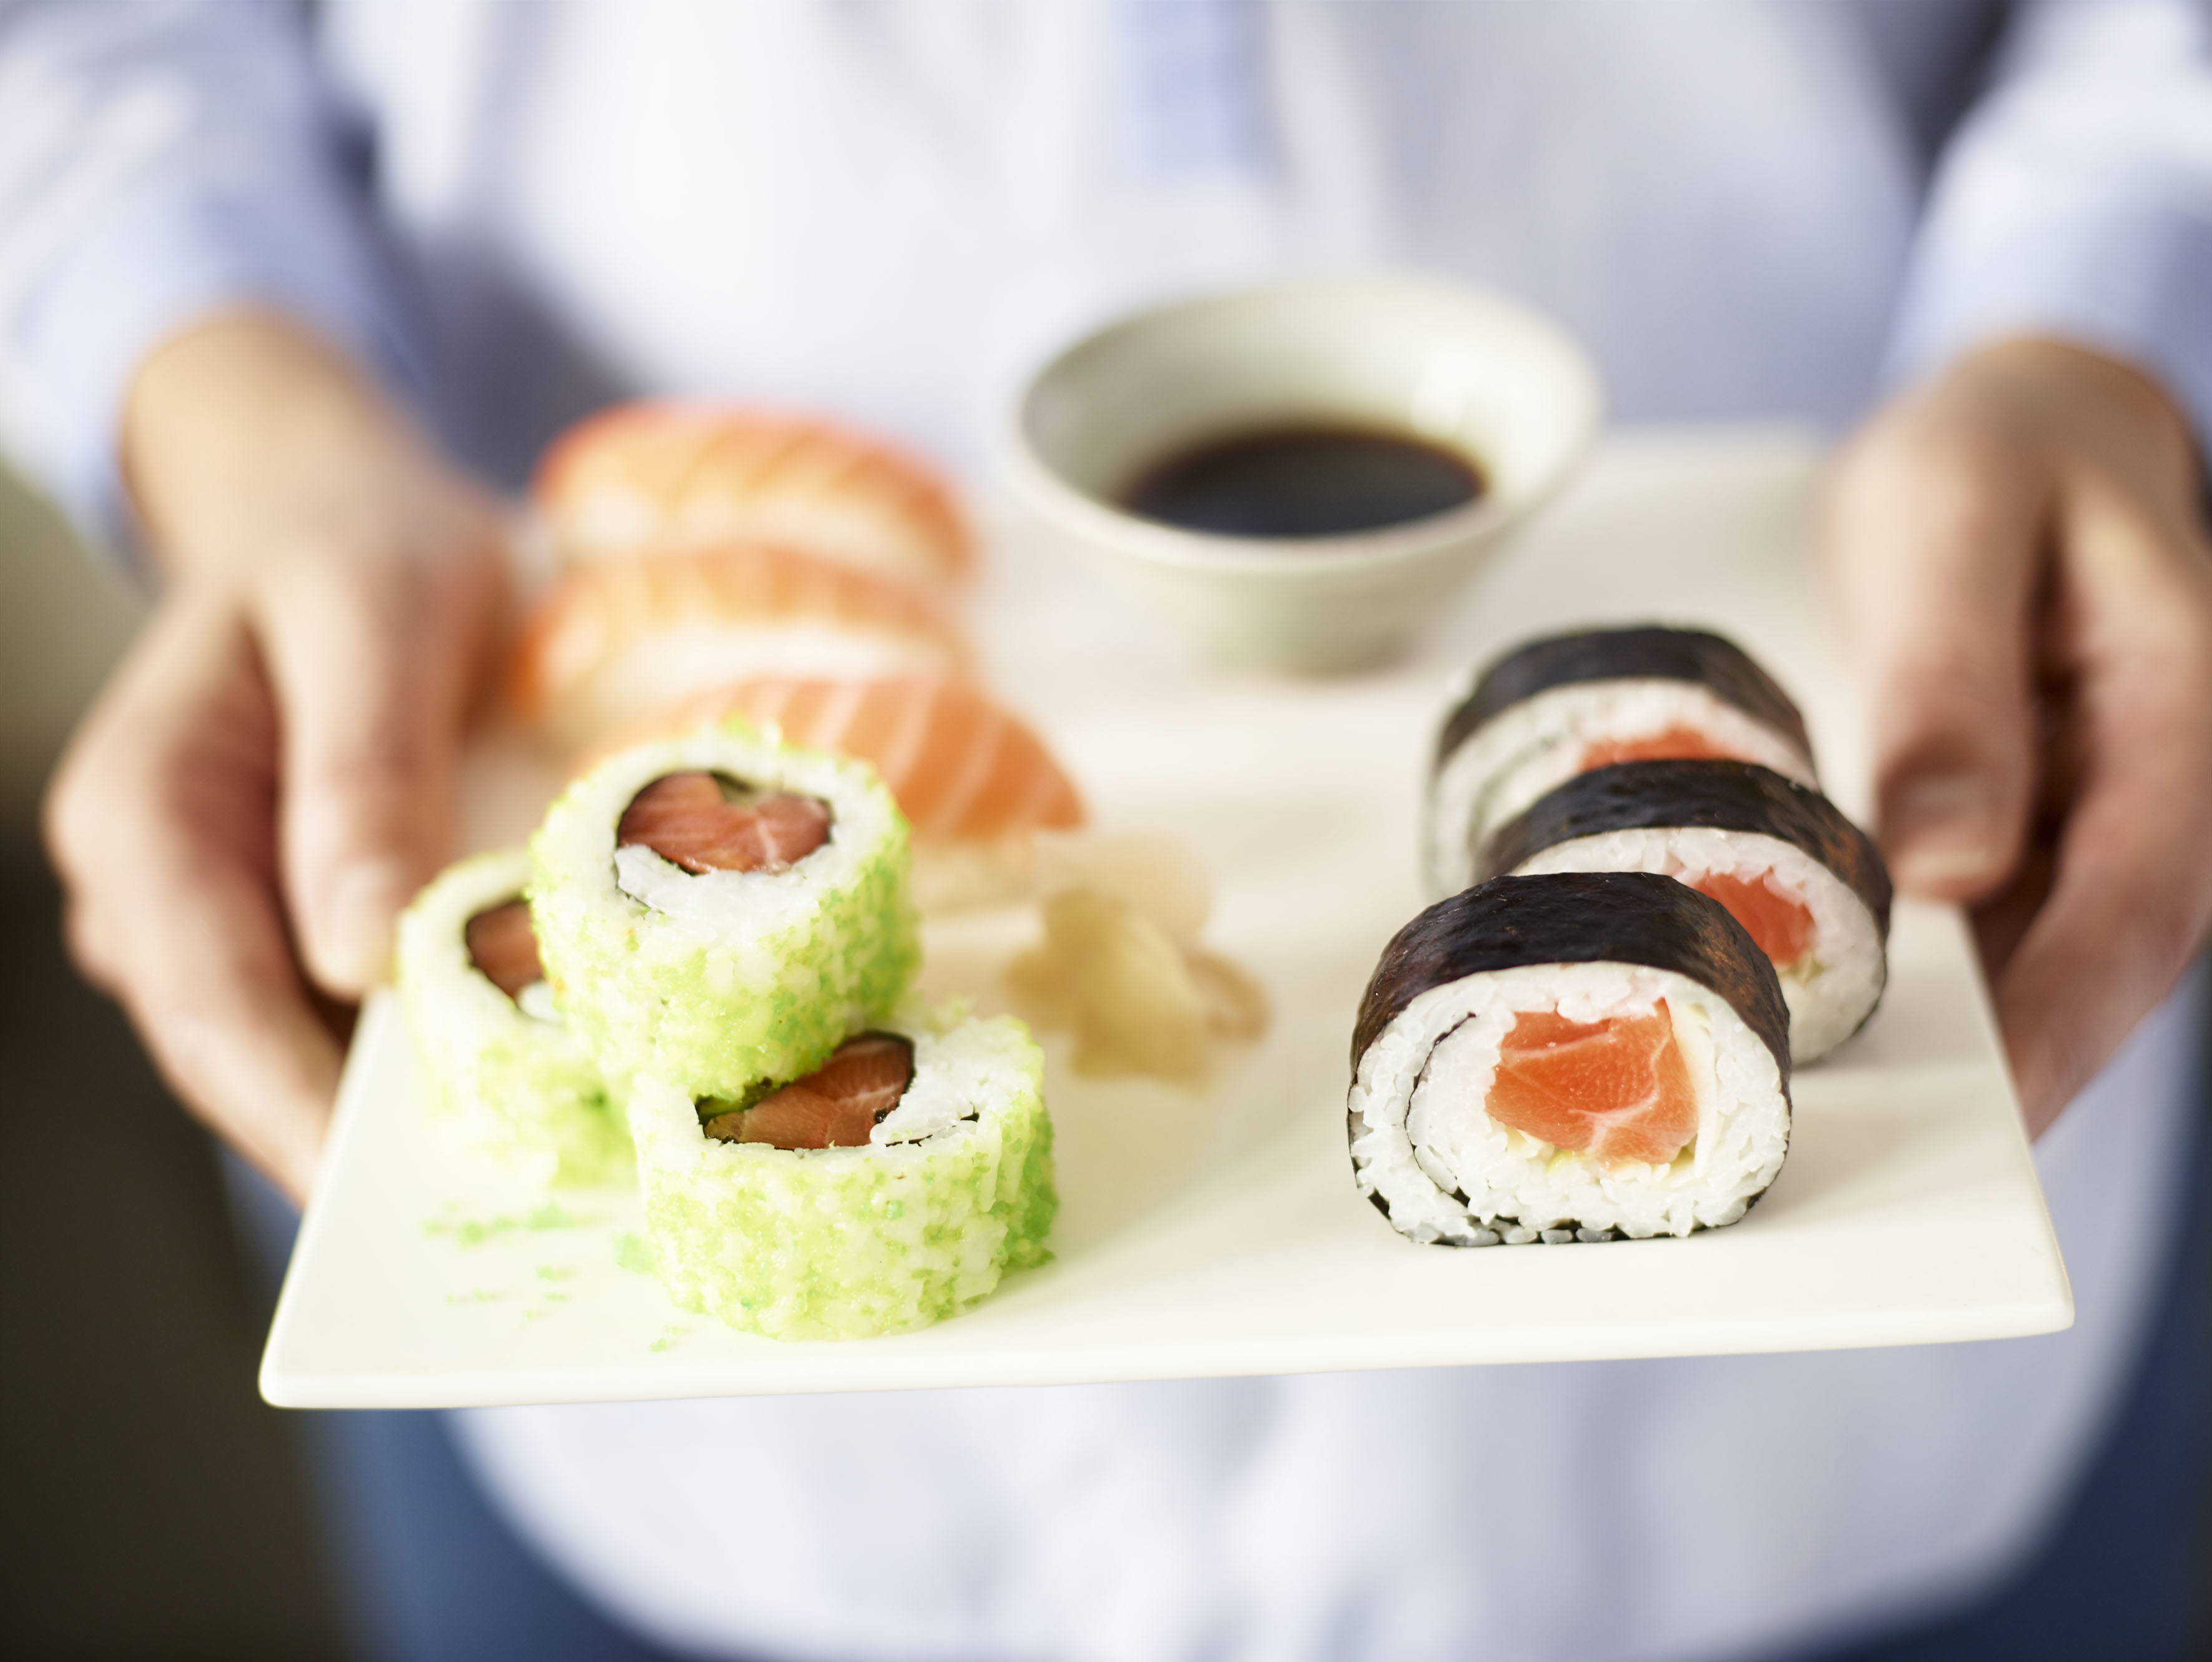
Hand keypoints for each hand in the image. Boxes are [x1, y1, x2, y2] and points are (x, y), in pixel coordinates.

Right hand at [44, 313, 503, 1201]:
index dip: (295, 1114)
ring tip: (534, 1179)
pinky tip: (530, 1084)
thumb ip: (358, 775)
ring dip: (405, 1111)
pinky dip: (430, 1049)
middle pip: (252, 1052)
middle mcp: (161, 888)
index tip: (389, 1208)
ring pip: (304, 1046)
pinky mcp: (298, 912)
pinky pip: (350, 1006)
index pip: (211, 1006)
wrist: (338, 504)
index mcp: (143, 817)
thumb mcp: (368, 620)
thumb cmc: (352, 543)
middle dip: (361, 1144)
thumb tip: (356, 957)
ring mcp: (226, 912)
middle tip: (497, 1229)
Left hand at [1824, 337, 2211, 1135]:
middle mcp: (2158, 796)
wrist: (2014, 435)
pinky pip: (1986, 930)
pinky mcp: (2031, 837)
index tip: (1985, 1121)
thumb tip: (1944, 864)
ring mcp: (2097, 827)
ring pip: (2037, 967)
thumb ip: (1949, 682)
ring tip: (1827, 1117)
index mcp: (2178, 718)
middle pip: (2092, 969)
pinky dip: (1916, 979)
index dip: (2060, 1028)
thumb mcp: (1946, 521)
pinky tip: (1828, 1016)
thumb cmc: (1988, 457)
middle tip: (1867, 1160)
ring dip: (1952, 1045)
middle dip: (1997, 1072)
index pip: (2136, 910)